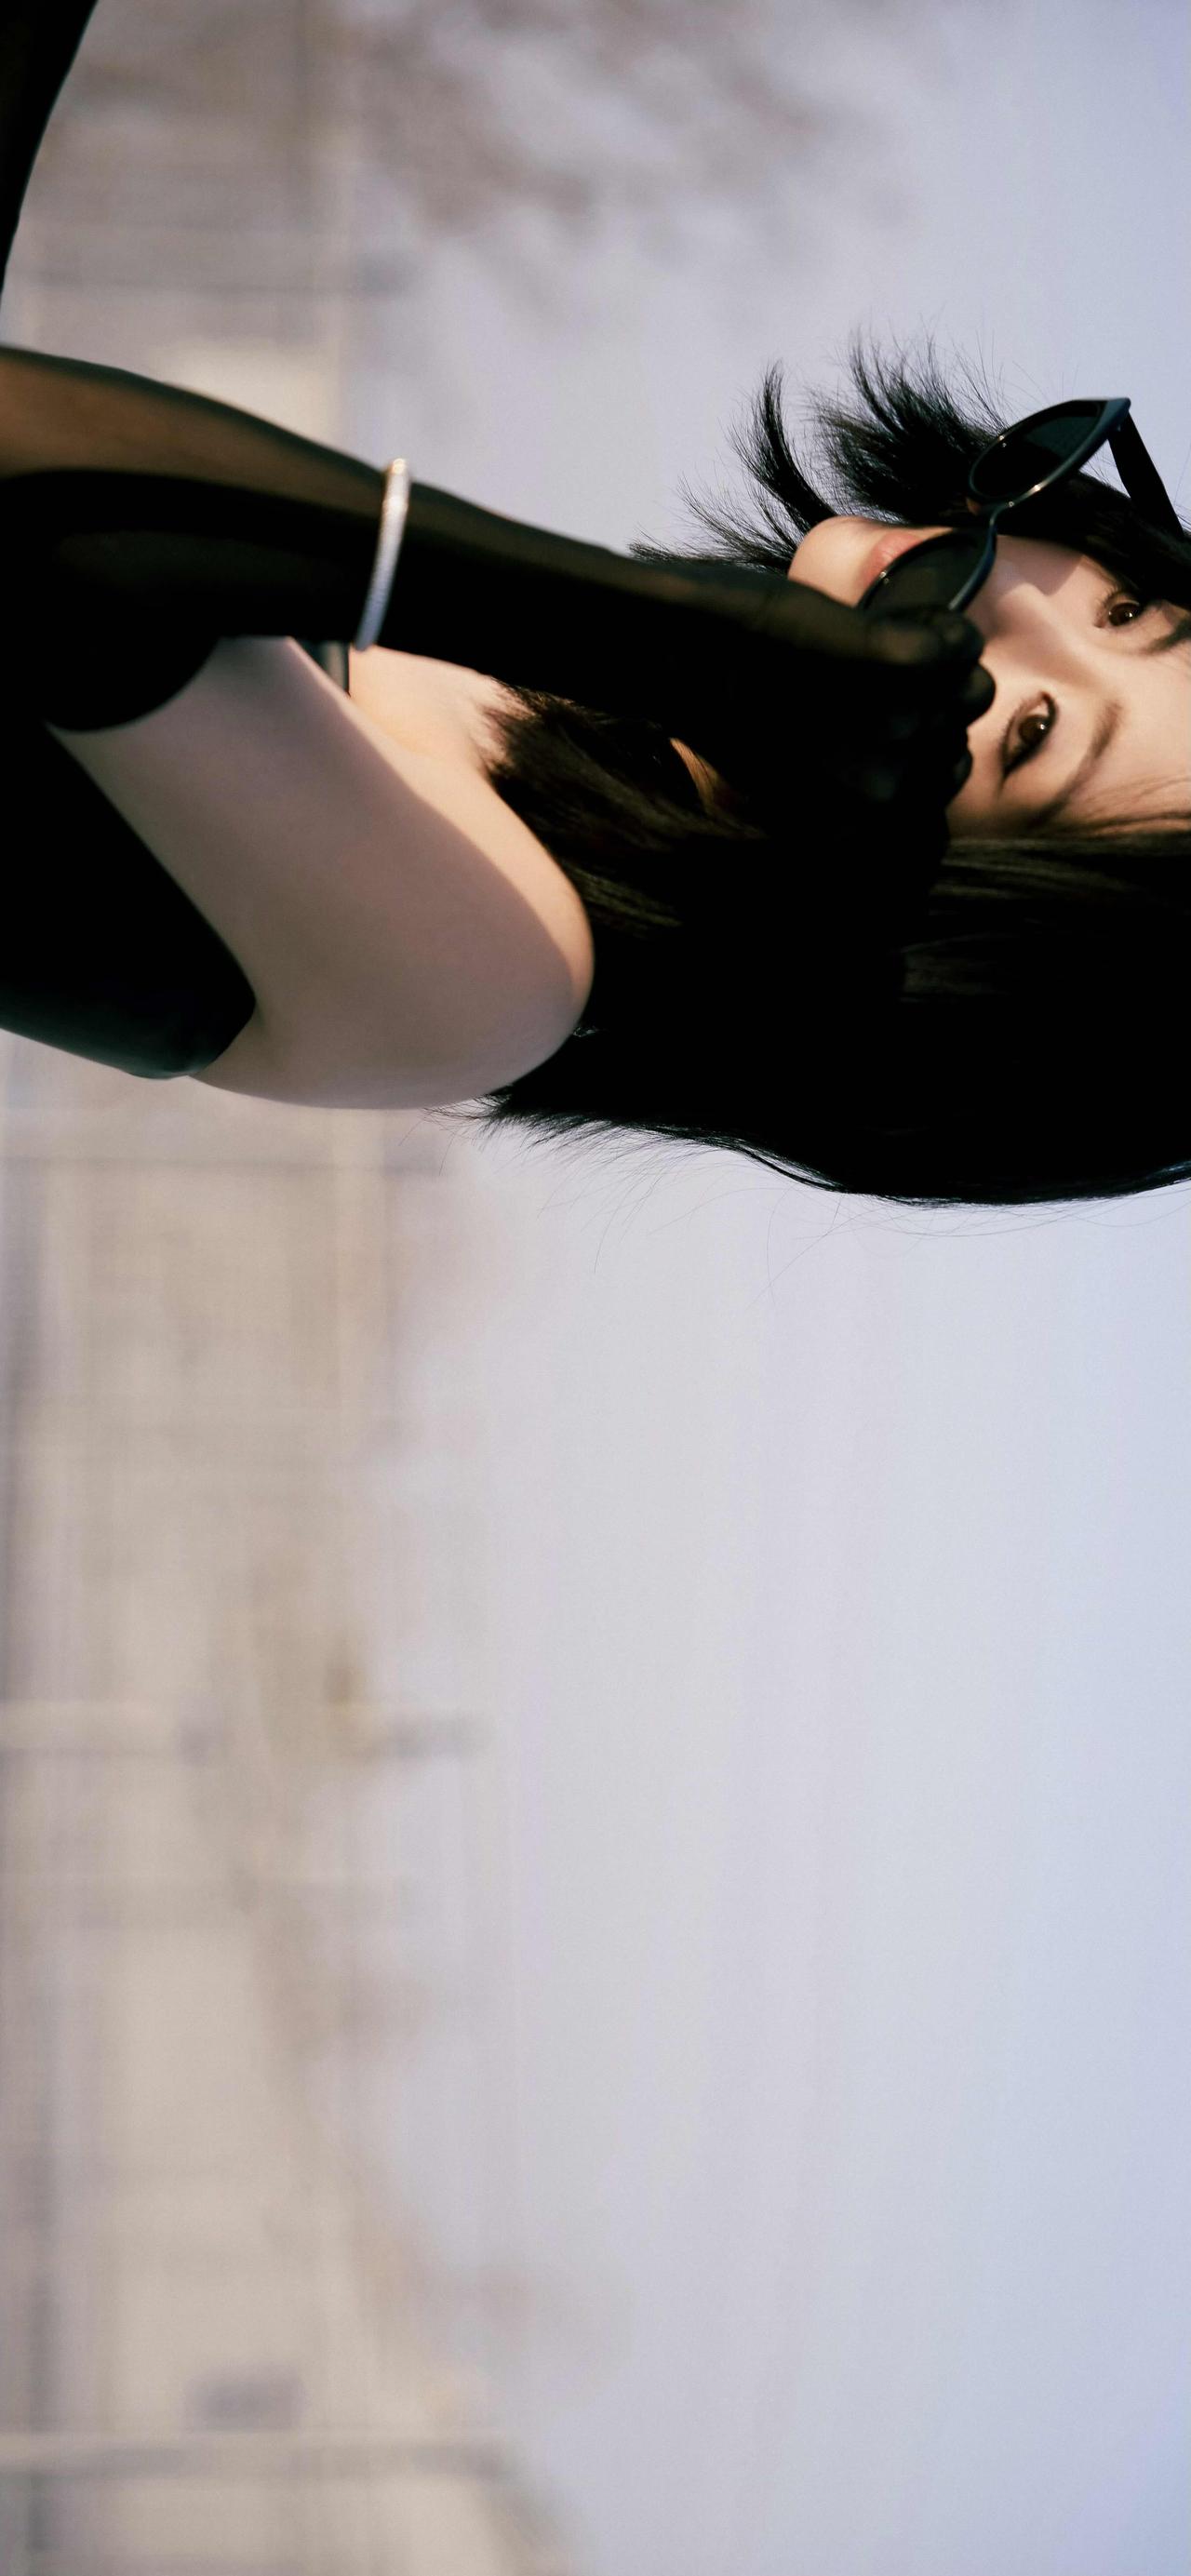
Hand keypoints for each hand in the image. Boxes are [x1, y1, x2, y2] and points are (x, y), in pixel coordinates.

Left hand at [629, 553, 994, 831]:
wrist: (673, 652)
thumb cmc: (715, 702)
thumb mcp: (791, 768)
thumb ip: (848, 773)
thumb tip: (902, 746)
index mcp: (857, 819)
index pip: (943, 782)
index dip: (923, 736)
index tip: (891, 705)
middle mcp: (883, 791)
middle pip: (962, 738)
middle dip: (939, 702)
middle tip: (887, 669)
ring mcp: (896, 729)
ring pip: (973, 690)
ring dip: (945, 662)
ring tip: (892, 641)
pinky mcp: (899, 668)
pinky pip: (960, 643)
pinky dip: (940, 621)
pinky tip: (899, 615)